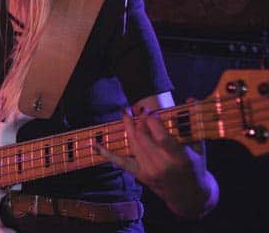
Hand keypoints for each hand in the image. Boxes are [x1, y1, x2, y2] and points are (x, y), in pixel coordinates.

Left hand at [97, 108, 215, 216]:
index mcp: (179, 158)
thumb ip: (192, 122)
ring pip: (133, 144)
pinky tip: (96, 145)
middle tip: (140, 109)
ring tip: (126, 112)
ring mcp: (149, 171)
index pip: (161, 137)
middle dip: (139, 121)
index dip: (152, 122)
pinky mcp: (140, 175)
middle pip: (143, 138)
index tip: (150, 111)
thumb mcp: (199, 147)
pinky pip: (121, 162)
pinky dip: (107, 153)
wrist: (189, 196)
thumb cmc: (196, 167)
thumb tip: (190, 98)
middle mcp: (162, 166)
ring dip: (128, 126)